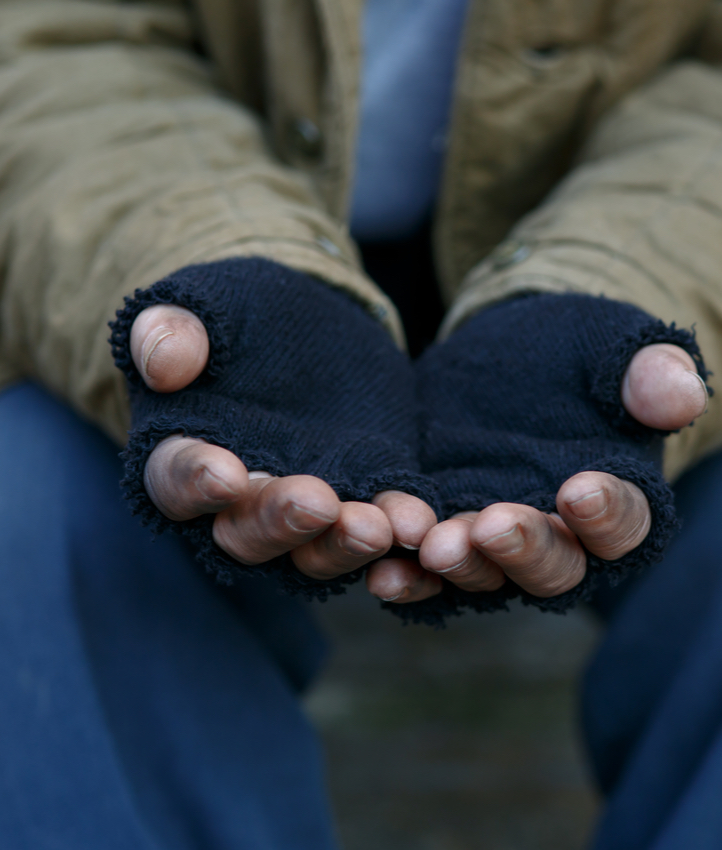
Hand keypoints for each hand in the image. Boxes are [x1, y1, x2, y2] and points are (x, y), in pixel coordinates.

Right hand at [127, 297, 435, 582]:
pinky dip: (397, 525)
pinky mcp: (365, 493)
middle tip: (318, 504)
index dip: (197, 481)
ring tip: (379, 527)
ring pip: (317, 547)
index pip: (178, 479)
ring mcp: (307, 506)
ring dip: (345, 543)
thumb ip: (171, 331)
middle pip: (249, 532)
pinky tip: (418, 522)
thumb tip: (164, 368)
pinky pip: (381, 522)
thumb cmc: (236, 313)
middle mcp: (242, 500)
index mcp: (185, 455)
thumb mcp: (203, 305)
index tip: (225, 474)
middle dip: (282, 522)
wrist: (308, 318)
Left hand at [374, 340, 706, 604]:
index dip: (608, 513)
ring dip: (462, 565)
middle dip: (525, 550)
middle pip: (556, 567)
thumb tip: (684, 396)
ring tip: (434, 545)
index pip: (626, 523)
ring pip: (488, 575)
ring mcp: (500, 542)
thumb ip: (651, 373)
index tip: (581, 489)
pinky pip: (429, 569)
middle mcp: (563, 539)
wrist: (513, 354)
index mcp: (619, 501)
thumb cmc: (581, 351)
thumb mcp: (616, 347)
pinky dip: (409, 576)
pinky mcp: (447, 530)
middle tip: (493, 525)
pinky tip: (384, 571)